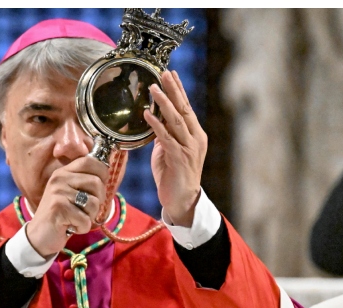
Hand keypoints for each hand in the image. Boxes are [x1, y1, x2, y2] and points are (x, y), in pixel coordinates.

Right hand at [25, 156, 108, 256]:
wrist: (39, 236)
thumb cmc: (62, 216)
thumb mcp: (71, 193)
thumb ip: (86, 181)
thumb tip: (107, 170)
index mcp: (63, 172)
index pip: (89, 161)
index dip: (102, 172)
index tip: (99, 187)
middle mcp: (59, 179)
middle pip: (96, 182)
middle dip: (98, 200)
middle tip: (85, 210)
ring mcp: (58, 193)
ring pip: (94, 202)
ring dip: (90, 216)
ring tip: (76, 218)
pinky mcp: (58, 209)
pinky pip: (85, 219)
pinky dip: (82, 228)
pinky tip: (71, 227)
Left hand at [145, 70, 206, 227]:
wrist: (182, 200)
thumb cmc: (174, 175)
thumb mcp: (169, 150)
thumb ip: (165, 134)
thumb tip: (155, 119)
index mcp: (195, 135)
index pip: (186, 108)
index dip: (179, 90)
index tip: (171, 74)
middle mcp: (195, 138)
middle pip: (183, 109)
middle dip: (174, 90)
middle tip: (164, 73)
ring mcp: (188, 148)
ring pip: (176, 121)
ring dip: (164, 103)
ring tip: (154, 88)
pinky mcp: (179, 158)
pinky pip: (166, 138)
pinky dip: (156, 125)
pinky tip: (147, 115)